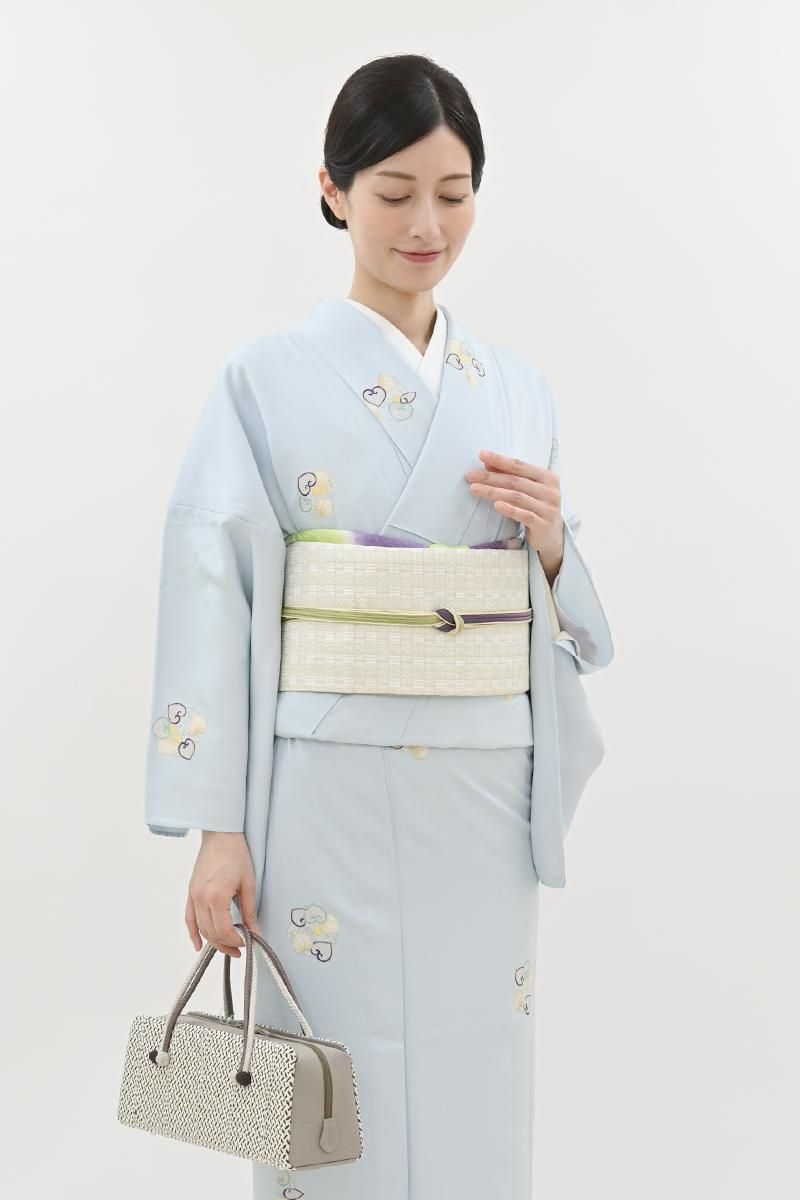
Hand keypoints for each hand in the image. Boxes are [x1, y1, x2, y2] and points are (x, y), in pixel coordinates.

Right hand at [185, 831, 261, 956]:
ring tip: (227, 946)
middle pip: (211, 932)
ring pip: (201, 928)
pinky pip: (189, 918)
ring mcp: (193, 896)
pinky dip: (193, 933)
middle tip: (239, 949)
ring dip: (213, 941)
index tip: (246, 942)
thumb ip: (250, 911)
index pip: (225, 930)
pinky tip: (198, 944)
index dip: (236, 940)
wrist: (220, 835)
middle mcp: (201, 898)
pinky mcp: (191, 892)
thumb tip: (255, 931)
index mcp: (216, 896)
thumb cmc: (235, 854)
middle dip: (226, 944)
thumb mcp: (248, 884)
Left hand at [465, 449, 563, 563]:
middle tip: (471, 475)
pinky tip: (496, 505)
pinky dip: (510, 510)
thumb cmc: (536, 509)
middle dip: (491, 477)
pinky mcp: (543, 524)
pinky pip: (524, 515)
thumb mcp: (527, 491)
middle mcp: (550, 491)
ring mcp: (548, 508)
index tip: (481, 455)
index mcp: (547, 477)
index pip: (520, 466)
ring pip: (517, 497)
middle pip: (515, 481)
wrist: (551, 536)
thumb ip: (511, 477)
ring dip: (493, 492)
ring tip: (475, 489)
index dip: (500, 460)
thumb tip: (488, 464)